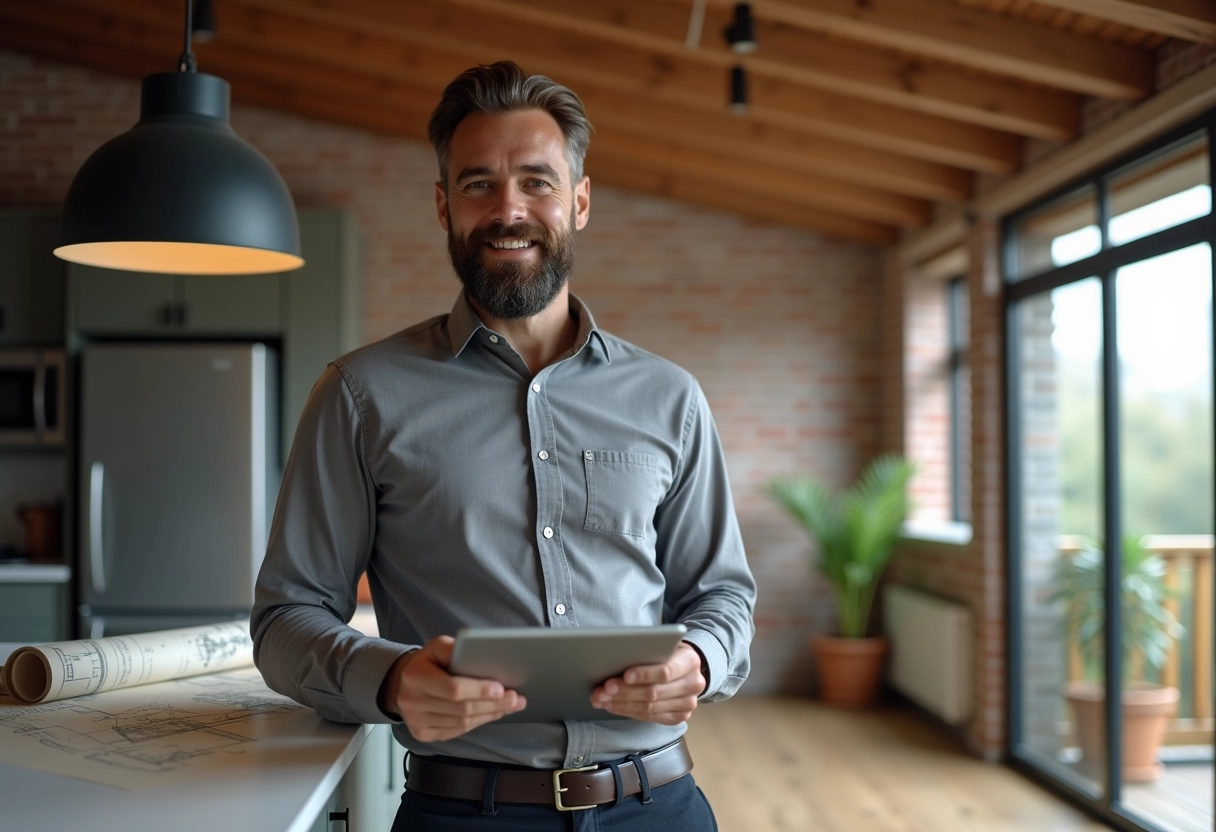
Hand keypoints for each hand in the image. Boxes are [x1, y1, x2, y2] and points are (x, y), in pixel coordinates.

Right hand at [377, 635, 526, 741]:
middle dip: (493, 704)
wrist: (403, 682)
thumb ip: (455, 648)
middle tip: (515, 698)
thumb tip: (479, 654)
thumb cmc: (428, 662)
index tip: (501, 688)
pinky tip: (492, 713)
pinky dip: (478, 722)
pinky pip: (457, 731)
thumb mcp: (437, 646)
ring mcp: (416, 721)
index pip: (453, 689)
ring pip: (462, 722)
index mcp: (415, 676)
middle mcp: (411, 702)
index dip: (479, 690)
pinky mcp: (422, 734)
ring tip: (510, 705)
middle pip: (461, 708)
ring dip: (490, 714)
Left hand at [590, 641, 706, 724]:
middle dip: (625, 692)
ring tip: (602, 699)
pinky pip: (650, 717)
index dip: (644, 675)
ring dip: (621, 704)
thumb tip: (616, 659)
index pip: (665, 671)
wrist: (688, 668)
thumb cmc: (669, 653)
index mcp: (690, 661)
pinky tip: (613, 706)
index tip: (624, 675)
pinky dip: (628, 711)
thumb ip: (649, 650)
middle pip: (654, 692)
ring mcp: (687, 704)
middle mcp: (693, 684)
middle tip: (603, 690)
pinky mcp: (679, 717)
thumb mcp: (665, 644)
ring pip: (649, 708)